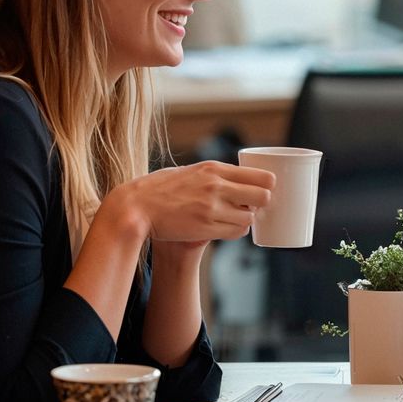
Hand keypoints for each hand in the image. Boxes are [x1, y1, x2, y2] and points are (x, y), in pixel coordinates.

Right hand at [112, 160, 275, 251]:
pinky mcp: (205, 228)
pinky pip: (235, 233)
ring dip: (245, 220)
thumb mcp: (188, 172)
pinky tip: (224, 227)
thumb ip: (211, 175)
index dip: (267, 186)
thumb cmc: (158, 188)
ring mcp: (212, 208)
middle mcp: (216, 186)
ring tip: (232, 218)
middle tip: (251, 206)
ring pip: (249, 219)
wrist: (135, 207)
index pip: (261, 177)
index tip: (263, 190)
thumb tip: (234, 179)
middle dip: (261, 204)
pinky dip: (234, 232)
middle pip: (263, 197)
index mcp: (213, 168)